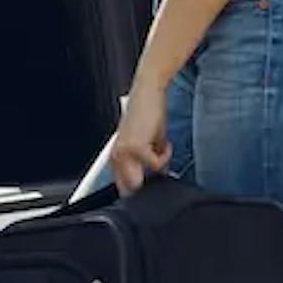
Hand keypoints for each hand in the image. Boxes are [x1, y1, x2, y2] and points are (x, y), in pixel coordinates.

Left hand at [110, 80, 170, 196]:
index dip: (136, 189)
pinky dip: (165, 156)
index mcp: (116, 155)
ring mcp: (124, 153)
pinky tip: (166, 143)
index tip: (151, 186)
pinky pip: (156, 165)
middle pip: (129, 189)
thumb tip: (161, 175)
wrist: (147, 93)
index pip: (121, 185)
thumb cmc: (147, 114)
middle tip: (159, 167)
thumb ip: (148, 160)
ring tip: (162, 149)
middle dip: (146, 182)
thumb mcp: (146, 141)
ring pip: (141, 181)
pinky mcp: (136, 148)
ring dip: (157, 168)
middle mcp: (117, 156)